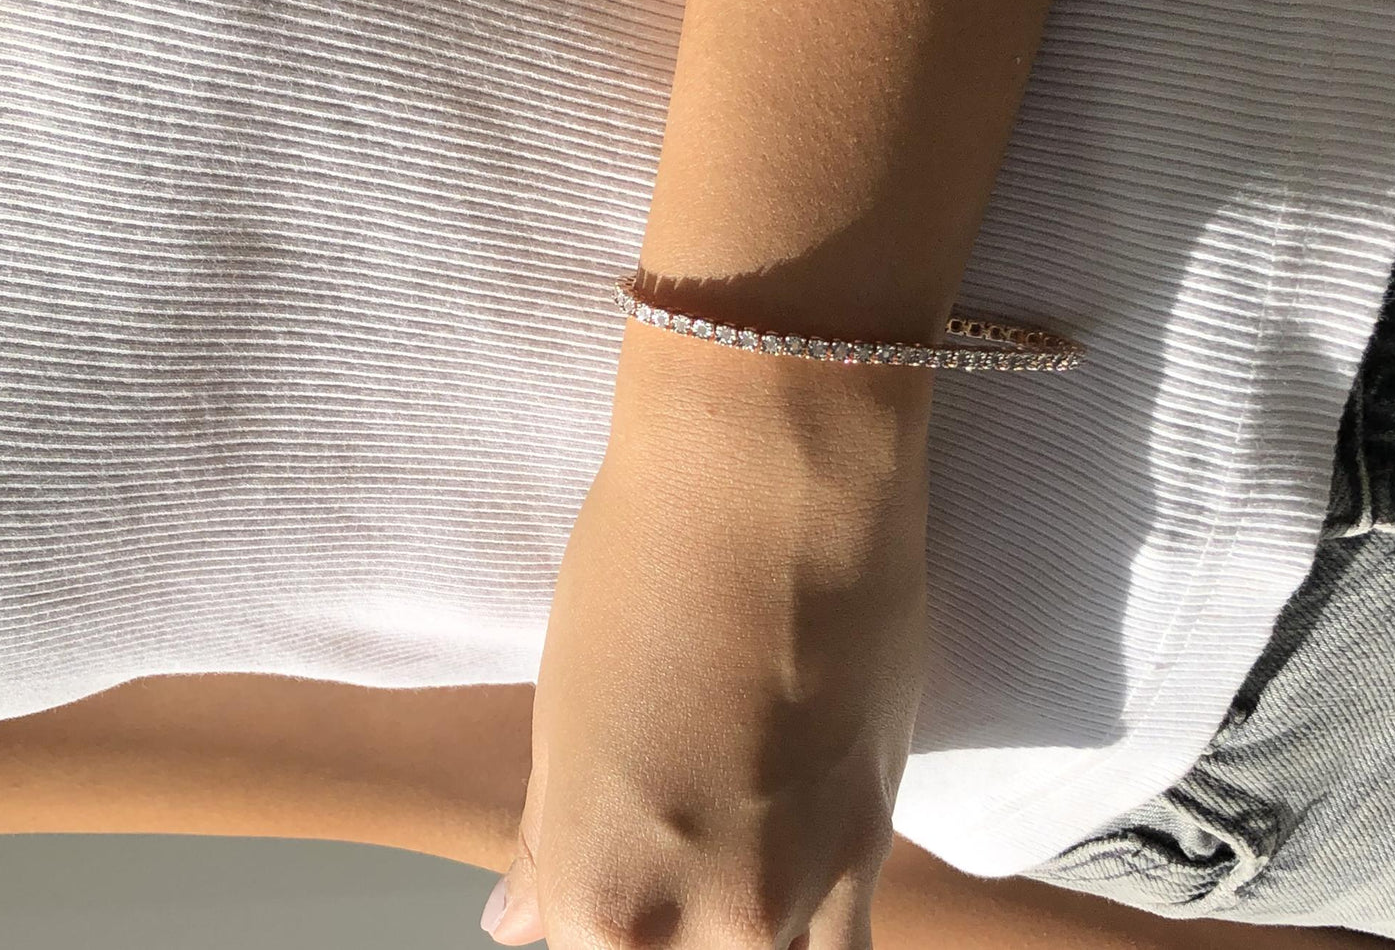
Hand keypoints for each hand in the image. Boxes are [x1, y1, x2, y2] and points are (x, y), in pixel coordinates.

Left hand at [482, 322, 933, 948]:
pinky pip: (843, 938)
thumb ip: (551, 842)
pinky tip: (788, 868)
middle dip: (669, 934)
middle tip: (671, 843)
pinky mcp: (877, 836)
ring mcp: (799, 890)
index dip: (597, 926)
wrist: (773, 488)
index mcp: (599, 898)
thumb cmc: (637, 575)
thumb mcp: (565, 714)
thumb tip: (517, 922)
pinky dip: (810, 924)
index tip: (608, 885)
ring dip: (744, 937)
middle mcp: (703, 925)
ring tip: (727, 864)